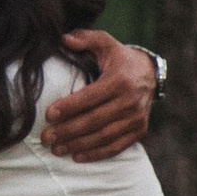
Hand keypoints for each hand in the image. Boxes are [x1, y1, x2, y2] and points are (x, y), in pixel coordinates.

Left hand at [40, 29, 156, 161]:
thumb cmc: (119, 58)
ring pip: (103, 136)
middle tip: (46, 138)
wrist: (150, 74)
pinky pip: (116, 146)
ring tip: (56, 149)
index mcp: (120, 80)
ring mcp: (136, 118)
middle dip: (67, 131)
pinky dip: (96, 154)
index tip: (49, 115)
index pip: (90, 97)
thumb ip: (85, 39)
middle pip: (94, 120)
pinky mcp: (139, 130)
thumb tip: (64, 39)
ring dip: (78, 145)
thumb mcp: (105, 43)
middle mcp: (130, 101)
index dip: (68, 107)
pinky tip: (77, 157)